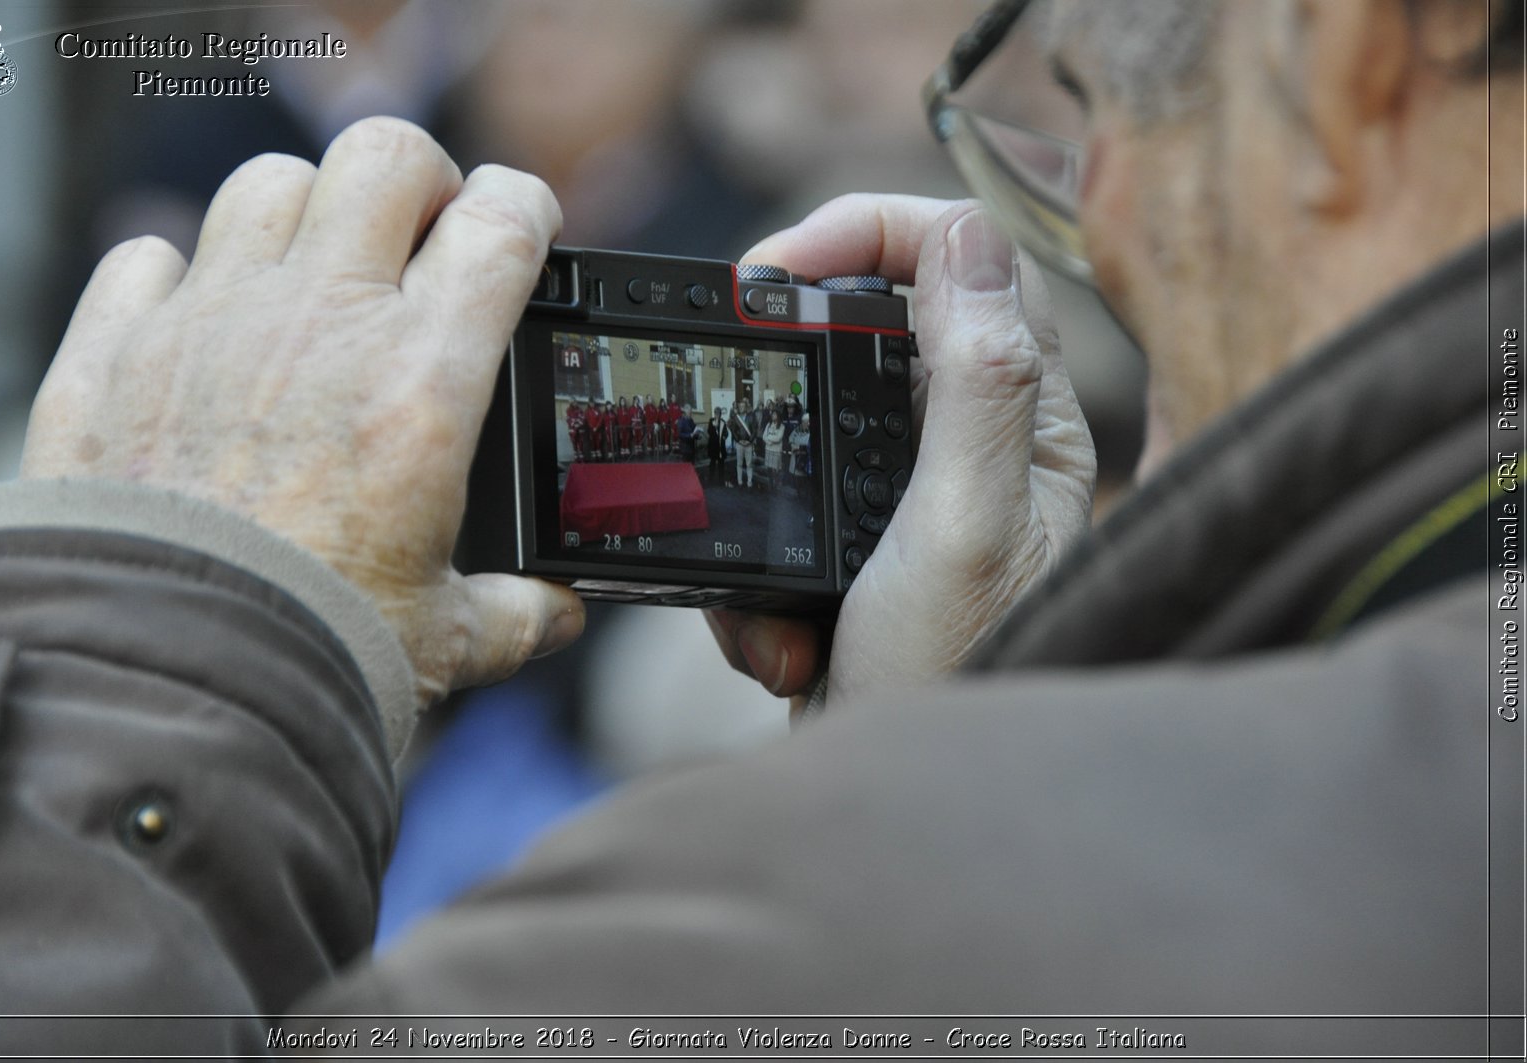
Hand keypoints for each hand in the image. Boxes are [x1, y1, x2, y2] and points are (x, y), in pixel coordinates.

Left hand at [22, 118, 584, 703]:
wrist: (161, 686)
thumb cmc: (308, 655)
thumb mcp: (446, 640)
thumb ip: (517, 613)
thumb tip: (556, 614)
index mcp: (422, 384)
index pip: (502, 225)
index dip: (528, 211)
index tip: (525, 234)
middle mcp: (322, 327)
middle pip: (386, 158)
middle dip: (421, 180)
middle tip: (422, 239)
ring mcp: (210, 325)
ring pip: (270, 187)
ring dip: (306, 216)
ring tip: (313, 281)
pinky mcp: (115, 353)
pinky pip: (150, 256)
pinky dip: (180, 277)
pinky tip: (202, 332)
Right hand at [706, 195, 1095, 708]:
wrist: (902, 823)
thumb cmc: (960, 682)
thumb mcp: (966, 526)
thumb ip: (977, 379)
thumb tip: (965, 235)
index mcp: (1027, 417)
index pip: (962, 255)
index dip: (863, 232)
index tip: (772, 273)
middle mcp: (976, 442)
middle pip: (874, 319)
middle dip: (787, 356)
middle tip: (727, 372)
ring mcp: (909, 496)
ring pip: (807, 417)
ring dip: (763, 485)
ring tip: (772, 569)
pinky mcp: (852, 549)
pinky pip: (776, 507)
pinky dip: (753, 570)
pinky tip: (781, 637)